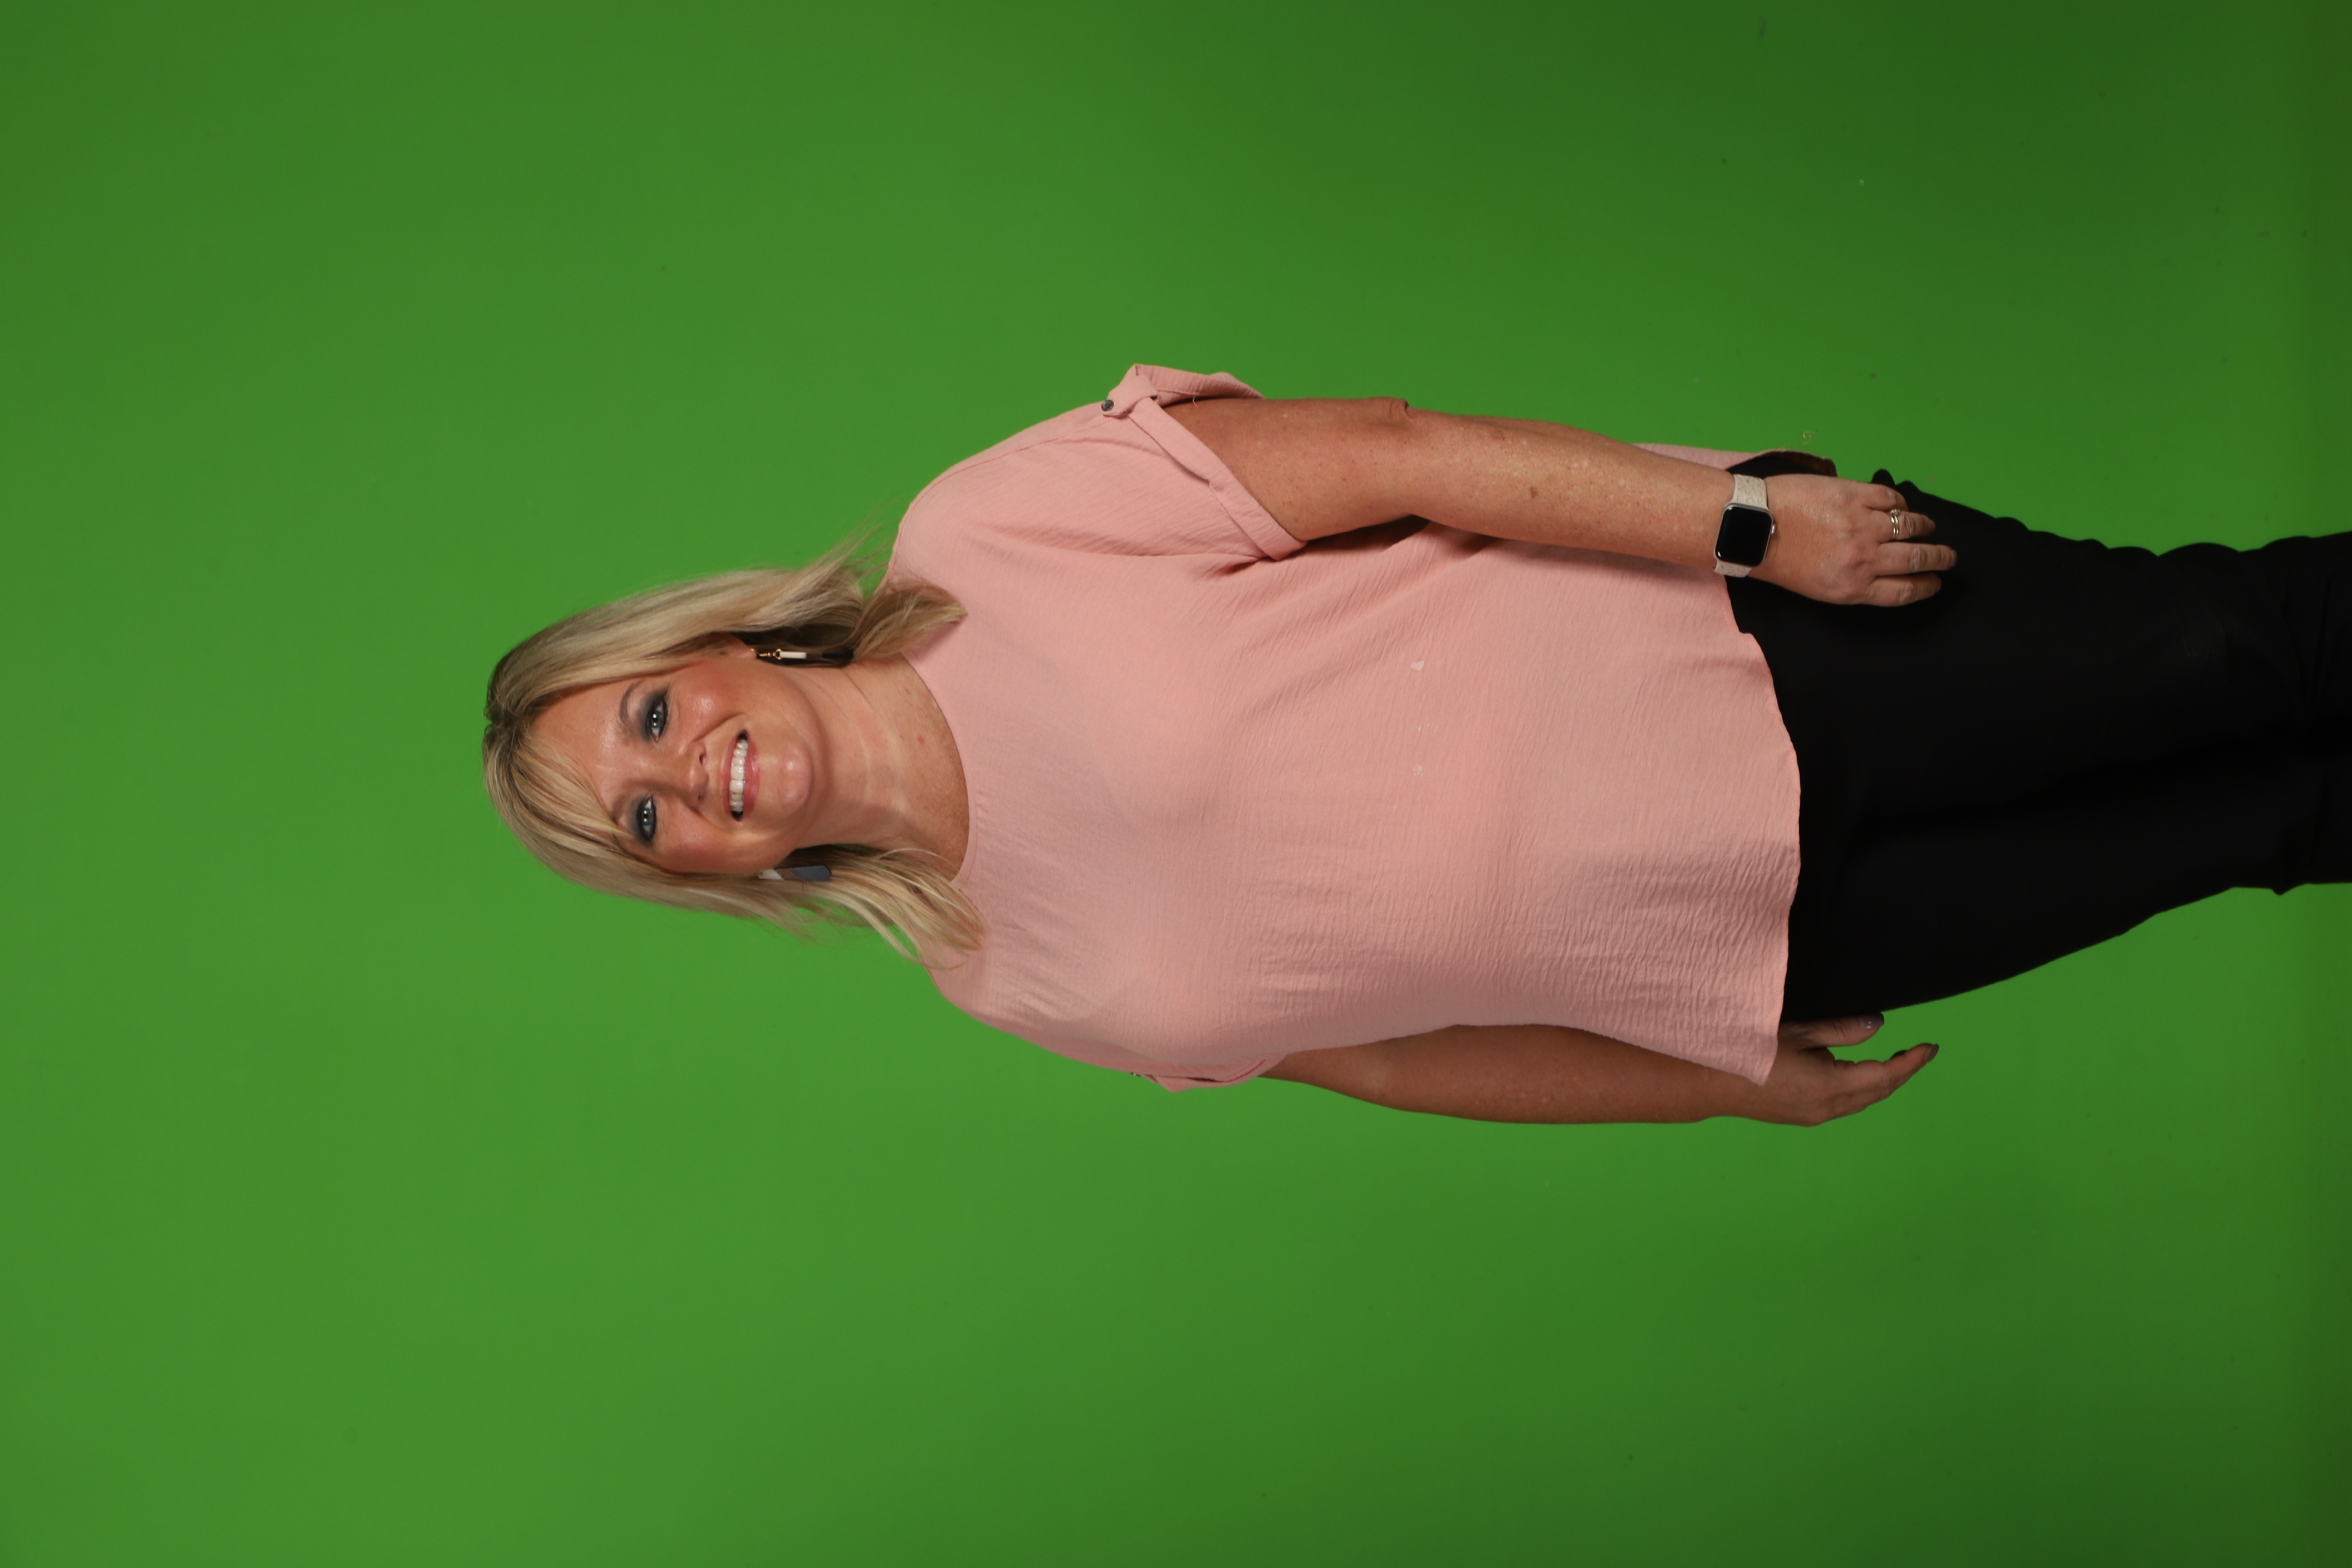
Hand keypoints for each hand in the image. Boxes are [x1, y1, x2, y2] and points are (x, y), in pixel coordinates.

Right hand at [1735, 1015, 1938, 1125]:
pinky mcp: (1803, 1116)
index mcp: (1829, 1086)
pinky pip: (1845, 1104)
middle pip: (1878, 1092)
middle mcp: (1827, 1107)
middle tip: (1918, 1052)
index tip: (1930, 1048)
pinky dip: (1862, 1089)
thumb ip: (1841, 1029)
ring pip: (1863, 1101)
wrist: (1710, 1083)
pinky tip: (1858, 1073)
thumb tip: (1877, 1025)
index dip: (1911, 1062)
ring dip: (1882, 1082)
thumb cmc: (1748, 1050)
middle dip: (1901, 1072)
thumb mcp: (1797, 1031)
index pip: (1885, 1075)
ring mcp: (1815, 1115)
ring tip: (1895, 1061)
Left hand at [1750, 474, 1955, 606]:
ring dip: (1925, 527)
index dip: (1927, 586)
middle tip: (1948, 556)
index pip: (1905, 590)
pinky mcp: (1854, 495)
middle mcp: (1863, 559)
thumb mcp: (1820, 587)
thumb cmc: (1781, 561)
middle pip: (1917, 559)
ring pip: (1911, 526)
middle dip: (1939, 558)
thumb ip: (1856, 581)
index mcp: (1853, 587)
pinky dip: (1900, 503)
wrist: (1754, 526)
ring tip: (1928, 528)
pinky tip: (1900, 506)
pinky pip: (1891, 498)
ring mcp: (1862, 525)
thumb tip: (1886, 570)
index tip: (1937, 581)